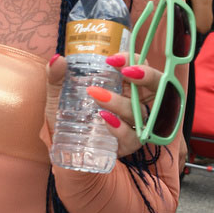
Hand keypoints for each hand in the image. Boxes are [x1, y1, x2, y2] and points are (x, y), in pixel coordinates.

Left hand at [45, 53, 166, 157]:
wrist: (63, 153)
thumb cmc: (67, 120)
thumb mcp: (58, 98)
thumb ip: (56, 78)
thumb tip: (57, 59)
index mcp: (123, 86)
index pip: (139, 68)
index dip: (134, 59)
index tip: (113, 59)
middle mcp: (135, 103)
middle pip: (157, 87)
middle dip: (147, 76)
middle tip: (126, 72)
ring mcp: (135, 126)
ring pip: (143, 112)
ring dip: (123, 102)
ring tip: (98, 97)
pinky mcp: (129, 146)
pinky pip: (134, 137)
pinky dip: (121, 129)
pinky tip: (106, 121)